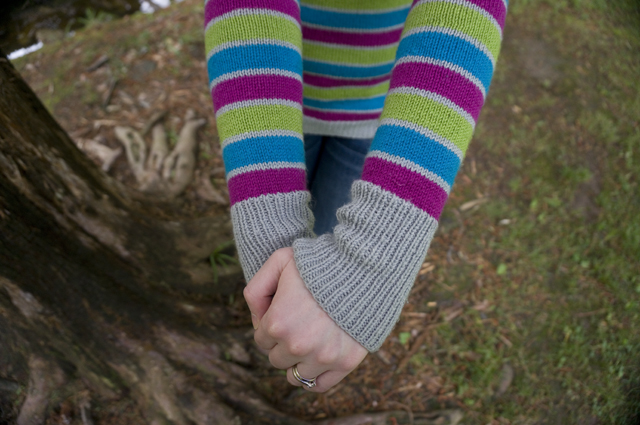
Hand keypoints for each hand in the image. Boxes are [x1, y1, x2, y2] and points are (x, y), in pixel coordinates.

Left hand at [243, 248, 367, 391]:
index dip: (272, 324)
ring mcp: (322, 357)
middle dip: (283, 343)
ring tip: (309, 341)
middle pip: (276, 359)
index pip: (261, 339)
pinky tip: (318, 359)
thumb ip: (257, 289)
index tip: (284, 313)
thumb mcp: (279, 261)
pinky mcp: (344, 363)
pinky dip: (315, 376)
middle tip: (299, 324)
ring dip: (297, 361)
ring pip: (295, 376)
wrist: (362, 268)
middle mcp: (297, 345)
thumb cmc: (319, 263)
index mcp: (277, 323)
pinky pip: (319, 385)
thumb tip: (258, 319)